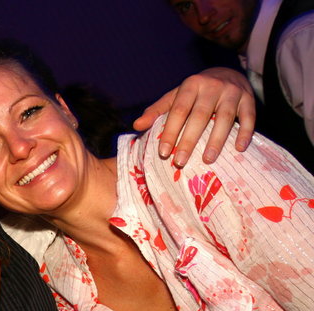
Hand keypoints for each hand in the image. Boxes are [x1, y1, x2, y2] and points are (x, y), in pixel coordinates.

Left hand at [133, 67, 255, 166]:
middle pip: (200, 116)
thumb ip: (157, 110)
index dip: (170, 131)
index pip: (178, 110)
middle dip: (189, 140)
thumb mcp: (175, 96)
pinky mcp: (249, 99)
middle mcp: (212, 86)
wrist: (228, 73)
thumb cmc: (195, 92)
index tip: (163, 153)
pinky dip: (245, 133)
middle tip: (180, 162)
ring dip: (216, 140)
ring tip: (207, 160)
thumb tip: (136, 125)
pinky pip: (249, 117)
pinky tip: (239, 148)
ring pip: (225, 118)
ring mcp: (233, 92)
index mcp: (191, 85)